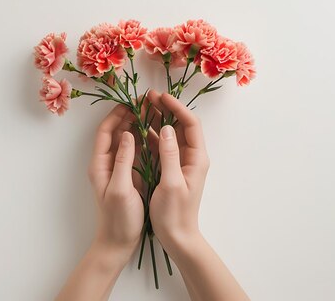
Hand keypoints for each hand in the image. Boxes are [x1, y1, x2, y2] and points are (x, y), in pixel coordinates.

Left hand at [88, 104, 144, 257]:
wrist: (118, 243)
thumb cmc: (118, 219)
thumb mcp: (121, 189)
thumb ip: (123, 161)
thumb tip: (128, 133)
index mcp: (100, 164)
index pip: (105, 131)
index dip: (117, 114)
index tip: (132, 102)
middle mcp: (107, 163)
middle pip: (116, 132)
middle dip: (129, 115)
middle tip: (146, 103)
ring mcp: (119, 169)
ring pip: (127, 140)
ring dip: (138, 125)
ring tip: (154, 112)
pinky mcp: (130, 176)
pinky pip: (136, 152)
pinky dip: (144, 140)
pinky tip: (157, 134)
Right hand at [147, 92, 209, 251]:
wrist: (178, 237)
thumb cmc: (175, 214)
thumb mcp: (171, 183)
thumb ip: (169, 154)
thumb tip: (165, 128)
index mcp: (196, 158)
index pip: (190, 124)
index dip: (176, 107)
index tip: (159, 97)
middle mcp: (192, 157)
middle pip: (181, 125)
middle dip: (165, 109)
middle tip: (147, 97)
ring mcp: (182, 163)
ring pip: (171, 134)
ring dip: (157, 120)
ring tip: (141, 108)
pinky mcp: (172, 169)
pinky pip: (163, 146)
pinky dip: (151, 135)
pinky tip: (138, 129)